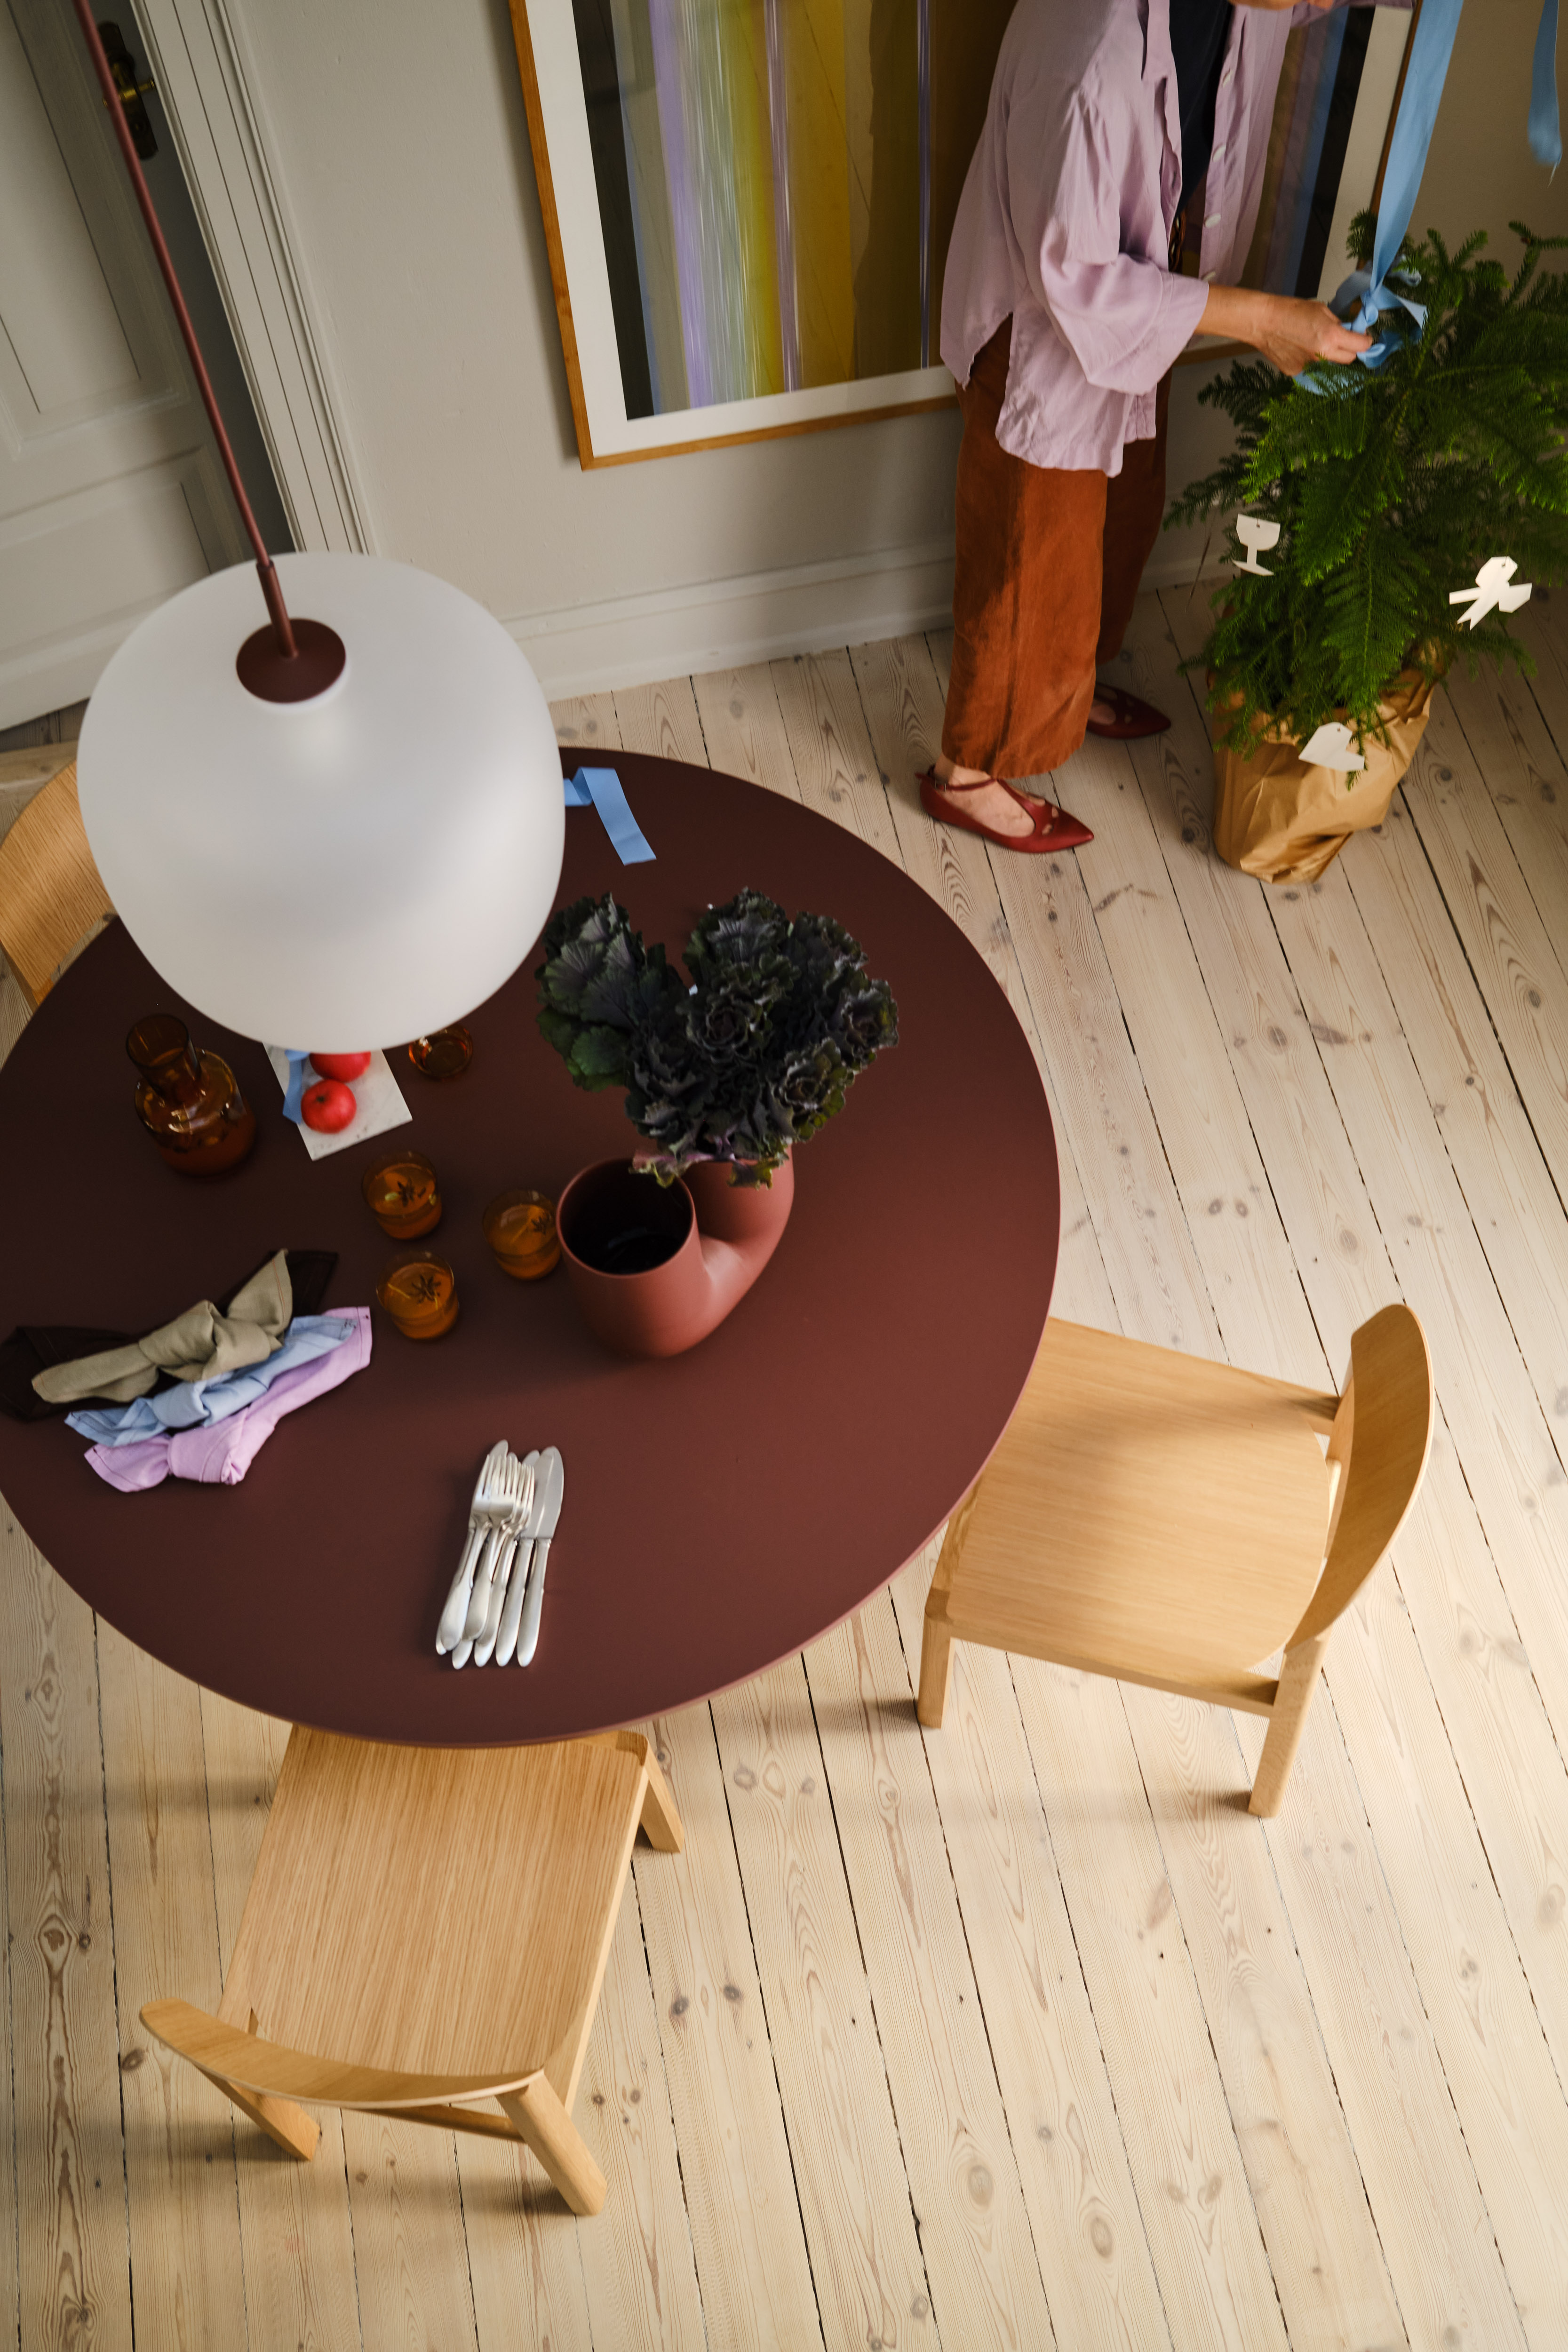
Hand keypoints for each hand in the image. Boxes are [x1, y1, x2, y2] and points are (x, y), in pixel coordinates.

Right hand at [1250, 294, 1372, 373]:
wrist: (1263, 322)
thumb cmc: (1291, 310)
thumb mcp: (1321, 310)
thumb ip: (1337, 323)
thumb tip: (1347, 331)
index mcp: (1331, 336)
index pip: (1360, 345)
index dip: (1365, 341)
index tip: (1364, 338)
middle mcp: (1322, 355)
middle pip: (1349, 360)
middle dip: (1350, 350)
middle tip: (1344, 341)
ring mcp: (1308, 366)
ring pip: (1329, 366)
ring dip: (1330, 356)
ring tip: (1316, 343)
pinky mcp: (1295, 372)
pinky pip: (1311, 369)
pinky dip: (1310, 361)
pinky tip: (1299, 349)